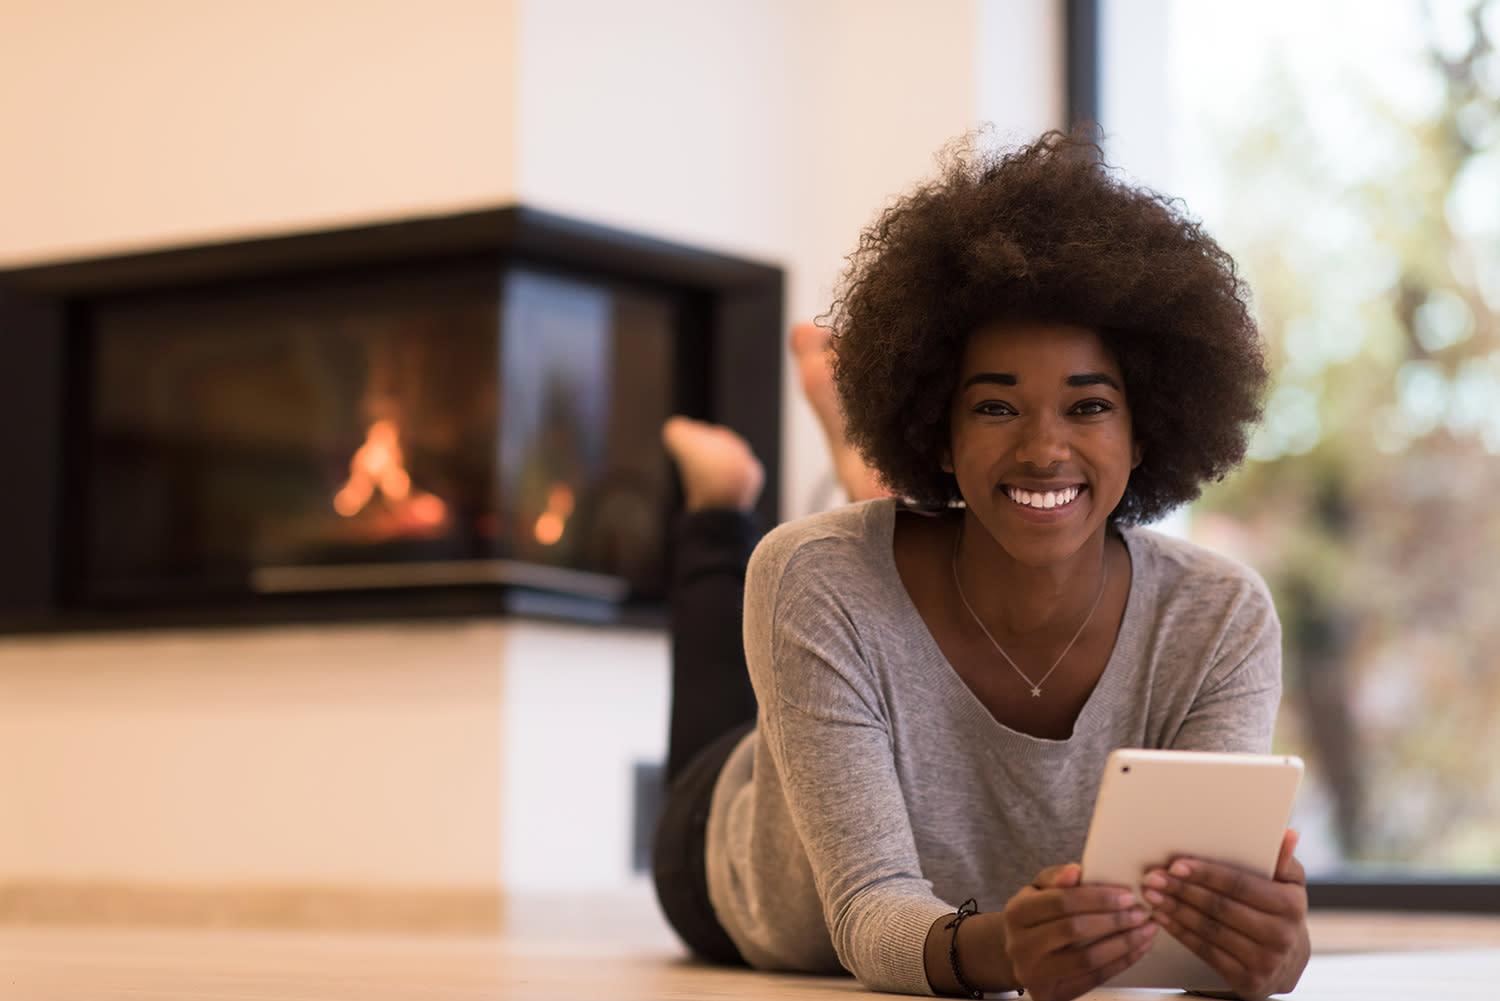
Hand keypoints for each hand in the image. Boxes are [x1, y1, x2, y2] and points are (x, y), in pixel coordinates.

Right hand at [1002, 863, 1157, 1000]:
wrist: (1021, 955)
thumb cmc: (1035, 918)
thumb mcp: (1038, 891)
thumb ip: (1056, 878)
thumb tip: (1075, 871)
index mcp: (1016, 913)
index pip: (1062, 901)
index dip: (1098, 898)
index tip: (1126, 895)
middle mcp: (1021, 946)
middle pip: (1075, 930)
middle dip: (1114, 920)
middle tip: (1140, 913)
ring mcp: (1036, 974)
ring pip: (1089, 958)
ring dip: (1124, 944)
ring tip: (1145, 930)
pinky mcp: (1053, 994)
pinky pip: (1095, 978)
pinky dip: (1121, 962)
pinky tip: (1137, 949)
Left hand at [1142, 829, 1309, 999]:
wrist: (1288, 962)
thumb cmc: (1280, 911)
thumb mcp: (1289, 884)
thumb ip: (1283, 859)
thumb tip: (1288, 833)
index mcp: (1291, 905)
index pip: (1240, 885)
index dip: (1206, 874)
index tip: (1176, 864)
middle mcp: (1281, 936)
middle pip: (1220, 907)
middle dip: (1182, 890)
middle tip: (1154, 877)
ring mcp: (1264, 961)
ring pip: (1209, 930)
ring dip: (1176, 910)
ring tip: (1152, 894)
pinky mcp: (1247, 980)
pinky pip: (1206, 952)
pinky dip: (1180, 933)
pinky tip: (1163, 918)